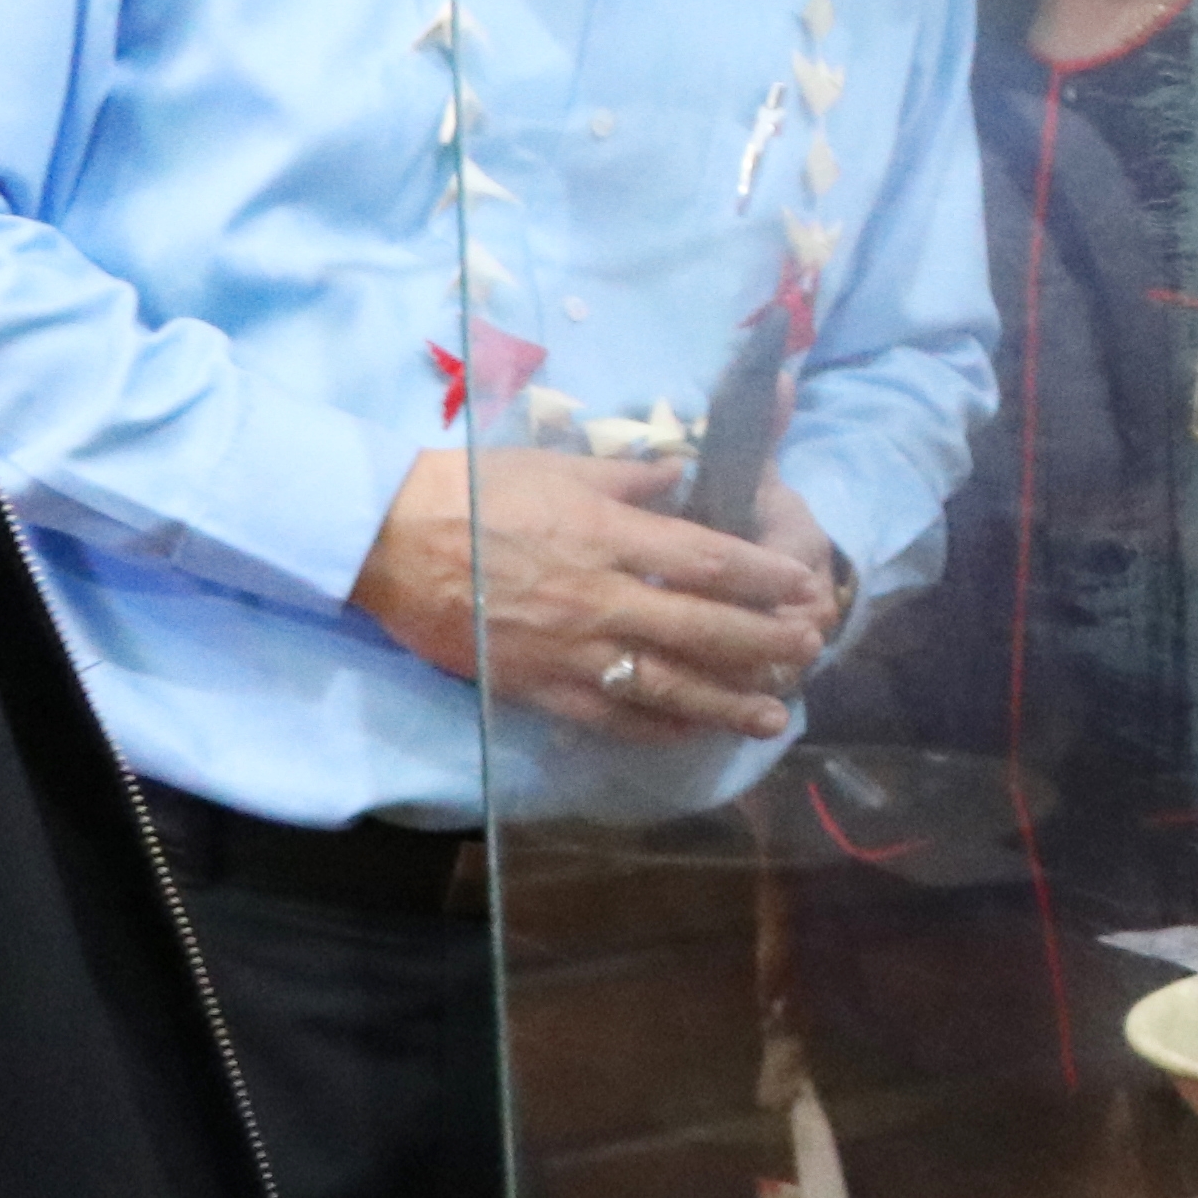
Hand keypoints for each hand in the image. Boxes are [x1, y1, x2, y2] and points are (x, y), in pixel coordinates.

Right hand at [350, 448, 834, 748]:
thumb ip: (629, 475)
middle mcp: (600, 597)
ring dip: (727, 702)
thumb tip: (683, 472)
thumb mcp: (559, 465)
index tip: (801, 588)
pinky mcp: (537, 686)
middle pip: (700, 628)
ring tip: (776, 715)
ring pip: (665, 684)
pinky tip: (694, 732)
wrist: (388, 540)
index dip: (761, 578)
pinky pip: (609, 715)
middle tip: (809, 651)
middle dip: (763, 643)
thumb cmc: (472, 492)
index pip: (706, 560)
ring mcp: (570, 649)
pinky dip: (657, 726)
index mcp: (609, 534)